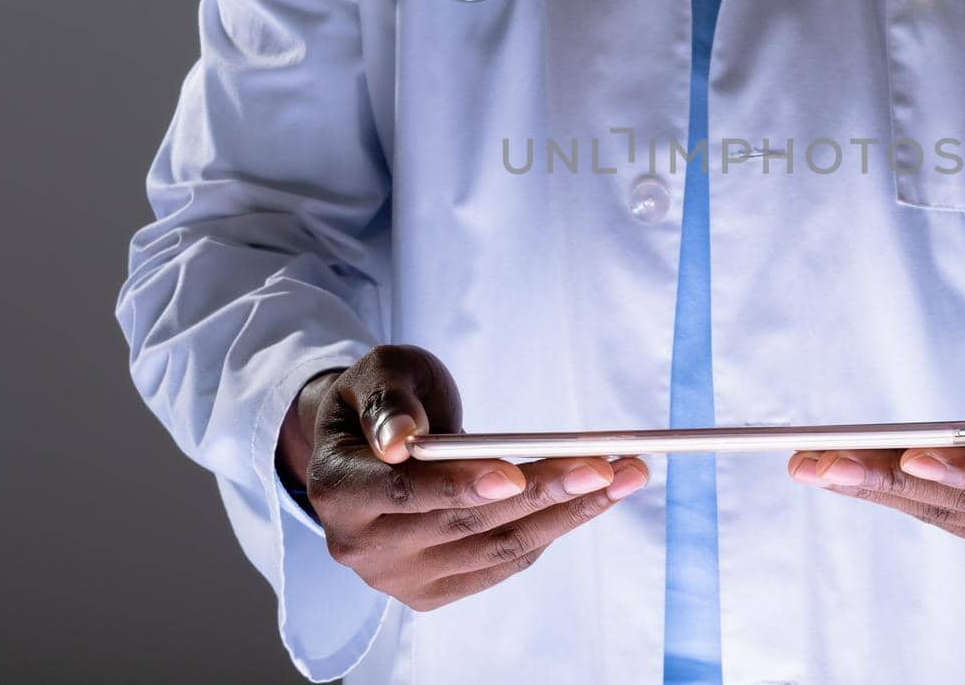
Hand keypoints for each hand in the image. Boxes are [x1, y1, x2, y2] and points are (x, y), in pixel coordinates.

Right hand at [276, 344, 648, 610]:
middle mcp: (362, 546)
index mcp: (338, 489)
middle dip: (544, 491)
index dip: (459, 485)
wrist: (370, 446)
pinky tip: (590, 500)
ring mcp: (400, 577)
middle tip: (607, 464)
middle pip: (465, 523)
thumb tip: (400, 440)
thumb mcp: (380, 374)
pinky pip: (504, 562)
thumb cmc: (381, 400)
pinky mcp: (435, 590)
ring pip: (498, 548)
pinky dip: (552, 530)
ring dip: (569, 512)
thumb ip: (390, 402)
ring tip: (625, 475)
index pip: (403, 495)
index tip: (515, 473)